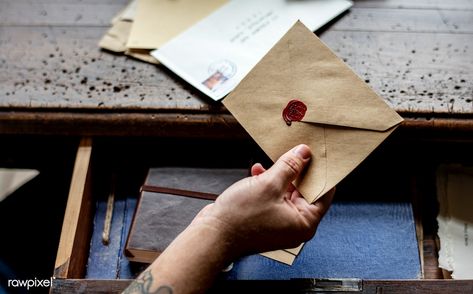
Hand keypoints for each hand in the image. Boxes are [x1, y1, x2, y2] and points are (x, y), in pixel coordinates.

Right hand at [192, 144, 334, 256]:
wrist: (212, 236)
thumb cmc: (240, 218)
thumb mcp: (269, 184)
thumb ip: (289, 167)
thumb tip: (304, 153)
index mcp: (304, 223)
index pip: (324, 194)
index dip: (321, 172)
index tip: (318, 155)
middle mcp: (294, 226)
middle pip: (305, 192)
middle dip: (296, 171)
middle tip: (293, 152)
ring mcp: (279, 225)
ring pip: (286, 193)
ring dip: (278, 176)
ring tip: (267, 164)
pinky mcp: (265, 221)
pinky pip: (273, 199)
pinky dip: (267, 185)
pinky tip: (256, 173)